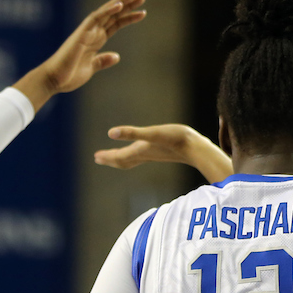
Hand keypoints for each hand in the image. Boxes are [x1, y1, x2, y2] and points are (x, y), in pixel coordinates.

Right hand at [15, 0, 146, 109]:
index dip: (128, 17)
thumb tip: (117, 56)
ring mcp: (87, 31)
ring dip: (120, 2)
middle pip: (113, 15)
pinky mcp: (81, 33)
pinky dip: (107, 11)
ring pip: (106, 12)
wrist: (54, 80)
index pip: (115, 24)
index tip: (142, 12)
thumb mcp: (91, 68)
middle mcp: (92, 32)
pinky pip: (95, 18)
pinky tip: (119, 5)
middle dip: (127, 5)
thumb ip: (102, 61)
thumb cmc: (69, 75)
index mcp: (96, 40)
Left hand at [94, 124, 230, 181]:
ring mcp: (153, 155)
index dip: (107, 156)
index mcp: (140, 150)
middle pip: (124, 160)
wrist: (196, 149)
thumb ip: (131, 132)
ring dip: (122, 158)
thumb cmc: (175, 139)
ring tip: (115, 156)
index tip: (96, 157)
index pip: (119, 156)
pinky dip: (135, 154)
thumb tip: (110, 133)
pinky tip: (139, 149)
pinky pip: (143, 155)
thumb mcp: (152, 133)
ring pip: (133, 159)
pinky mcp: (161, 152)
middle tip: (99, 157)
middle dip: (111, 159)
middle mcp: (144, 154)